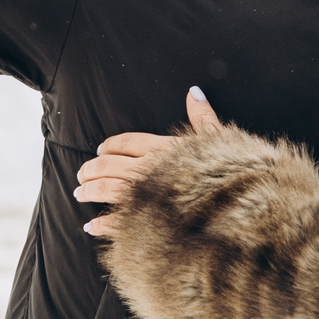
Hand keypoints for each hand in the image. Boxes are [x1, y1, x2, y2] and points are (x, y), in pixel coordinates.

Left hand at [74, 87, 220, 237]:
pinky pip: (117, 223)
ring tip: (79, 193)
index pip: (128, 143)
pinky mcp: (145, 221)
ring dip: (89, 191)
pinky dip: (101, 224)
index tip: (100, 150)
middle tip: (81, 174)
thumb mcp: (220, 140)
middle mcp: (150, 170)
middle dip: (91, 169)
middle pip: (109, 165)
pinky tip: (90, 226)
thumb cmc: (231, 174)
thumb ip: (203, 117)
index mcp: (165, 149)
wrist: (238, 209)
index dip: (111, 146)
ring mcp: (146, 197)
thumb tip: (194, 91)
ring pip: (107, 189)